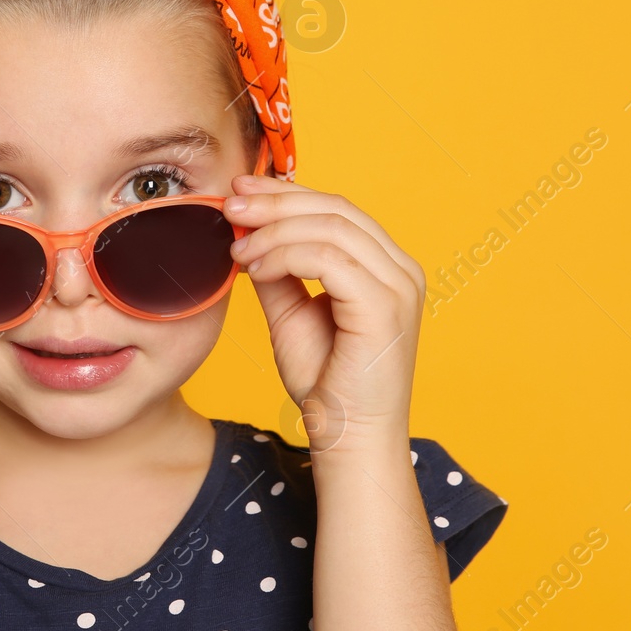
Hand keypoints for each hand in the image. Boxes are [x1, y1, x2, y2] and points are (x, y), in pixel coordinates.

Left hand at [224, 175, 425, 452]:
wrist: (348, 439)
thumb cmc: (327, 385)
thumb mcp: (292, 314)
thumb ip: (278, 272)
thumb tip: (247, 234)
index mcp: (386, 266)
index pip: (337, 209)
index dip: (287, 193)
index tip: (240, 192)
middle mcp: (400, 269)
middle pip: (335, 208)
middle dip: (275, 201)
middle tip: (229, 205)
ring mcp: (398, 285)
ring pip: (330, 227)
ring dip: (273, 230)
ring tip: (235, 246)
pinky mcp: (385, 306)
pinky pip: (328, 258)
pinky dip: (284, 255)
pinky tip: (255, 269)